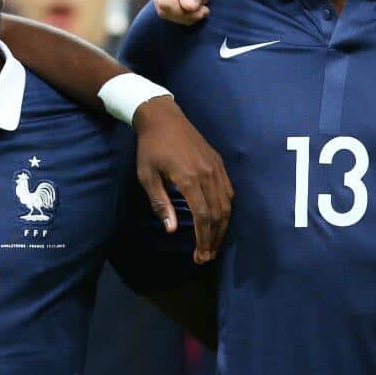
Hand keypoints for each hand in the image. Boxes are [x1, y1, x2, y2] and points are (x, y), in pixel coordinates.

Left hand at [133, 97, 232, 263]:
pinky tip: (219, 220)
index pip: (203, 216)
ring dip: (223, 227)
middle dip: (214, 239)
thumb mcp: (146, 176)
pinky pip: (229, 191)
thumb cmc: (150, 147)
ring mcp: (216, 168)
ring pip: (228, 204)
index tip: (200, 255)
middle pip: (219, 214)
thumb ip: (160, 203)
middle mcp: (208, 174)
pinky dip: (227, 209)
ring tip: (213, 244)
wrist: (162, 117)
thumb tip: (171, 229)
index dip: (203, 239)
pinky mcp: (219, 163)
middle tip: (207, 256)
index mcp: (189, 179)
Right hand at [148, 0, 231, 25]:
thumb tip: (187, 8)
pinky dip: (182, 5)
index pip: (165, 3)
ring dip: (184, 11)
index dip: (184, 14)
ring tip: (204, 0)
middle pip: (162, 8)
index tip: (205, 10)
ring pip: (164, 7)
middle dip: (185, 15)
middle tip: (206, 9)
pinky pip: (167, 1)